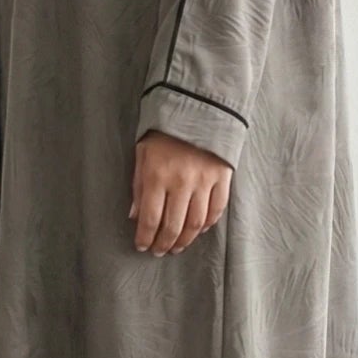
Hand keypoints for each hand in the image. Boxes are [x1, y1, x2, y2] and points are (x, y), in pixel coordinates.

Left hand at [130, 130, 231, 253]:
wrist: (197, 106)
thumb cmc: (164, 131)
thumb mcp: (142, 153)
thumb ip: (138, 186)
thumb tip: (135, 216)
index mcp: (157, 176)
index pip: (150, 219)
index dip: (145, 238)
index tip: (142, 246)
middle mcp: (181, 182)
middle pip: (173, 226)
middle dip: (164, 244)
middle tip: (160, 251)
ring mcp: (204, 181)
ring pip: (196, 223)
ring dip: (185, 240)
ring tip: (177, 246)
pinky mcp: (222, 178)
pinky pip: (217, 209)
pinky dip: (208, 224)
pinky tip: (199, 230)